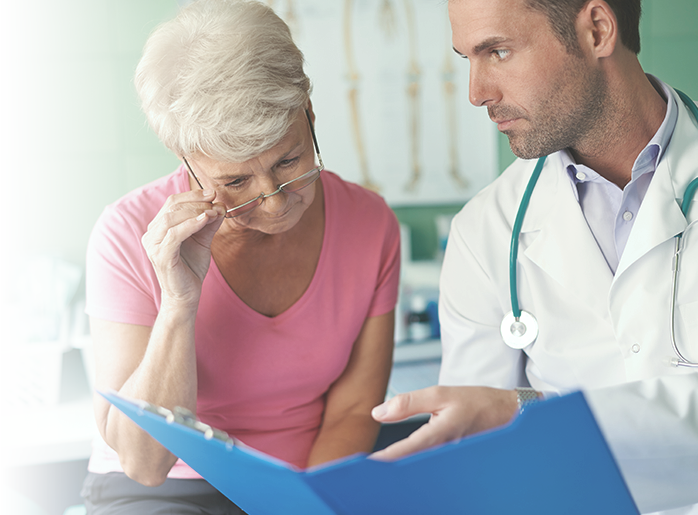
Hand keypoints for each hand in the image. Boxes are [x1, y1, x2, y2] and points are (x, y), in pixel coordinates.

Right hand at [141, 189, 225, 309]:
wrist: (186, 295)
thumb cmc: (191, 267)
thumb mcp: (203, 240)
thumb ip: (209, 223)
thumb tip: (220, 204)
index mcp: (158, 227)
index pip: (173, 202)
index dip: (193, 194)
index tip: (213, 192)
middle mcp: (151, 234)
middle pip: (172, 207)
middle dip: (196, 201)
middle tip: (215, 201)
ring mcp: (153, 245)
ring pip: (172, 218)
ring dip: (195, 211)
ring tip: (213, 211)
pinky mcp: (160, 256)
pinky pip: (174, 234)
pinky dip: (191, 224)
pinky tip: (206, 220)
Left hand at [370, 386, 517, 459]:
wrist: (508, 414)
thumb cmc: (476, 402)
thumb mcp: (441, 393)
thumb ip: (408, 403)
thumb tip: (378, 413)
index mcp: (440, 434)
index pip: (403, 452)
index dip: (382, 460)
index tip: (363, 464)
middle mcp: (443, 451)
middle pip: (408, 464)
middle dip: (386, 466)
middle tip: (362, 469)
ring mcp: (448, 458)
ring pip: (417, 465)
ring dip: (397, 465)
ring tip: (376, 466)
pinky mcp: (450, 459)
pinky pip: (426, 463)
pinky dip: (411, 461)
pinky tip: (398, 462)